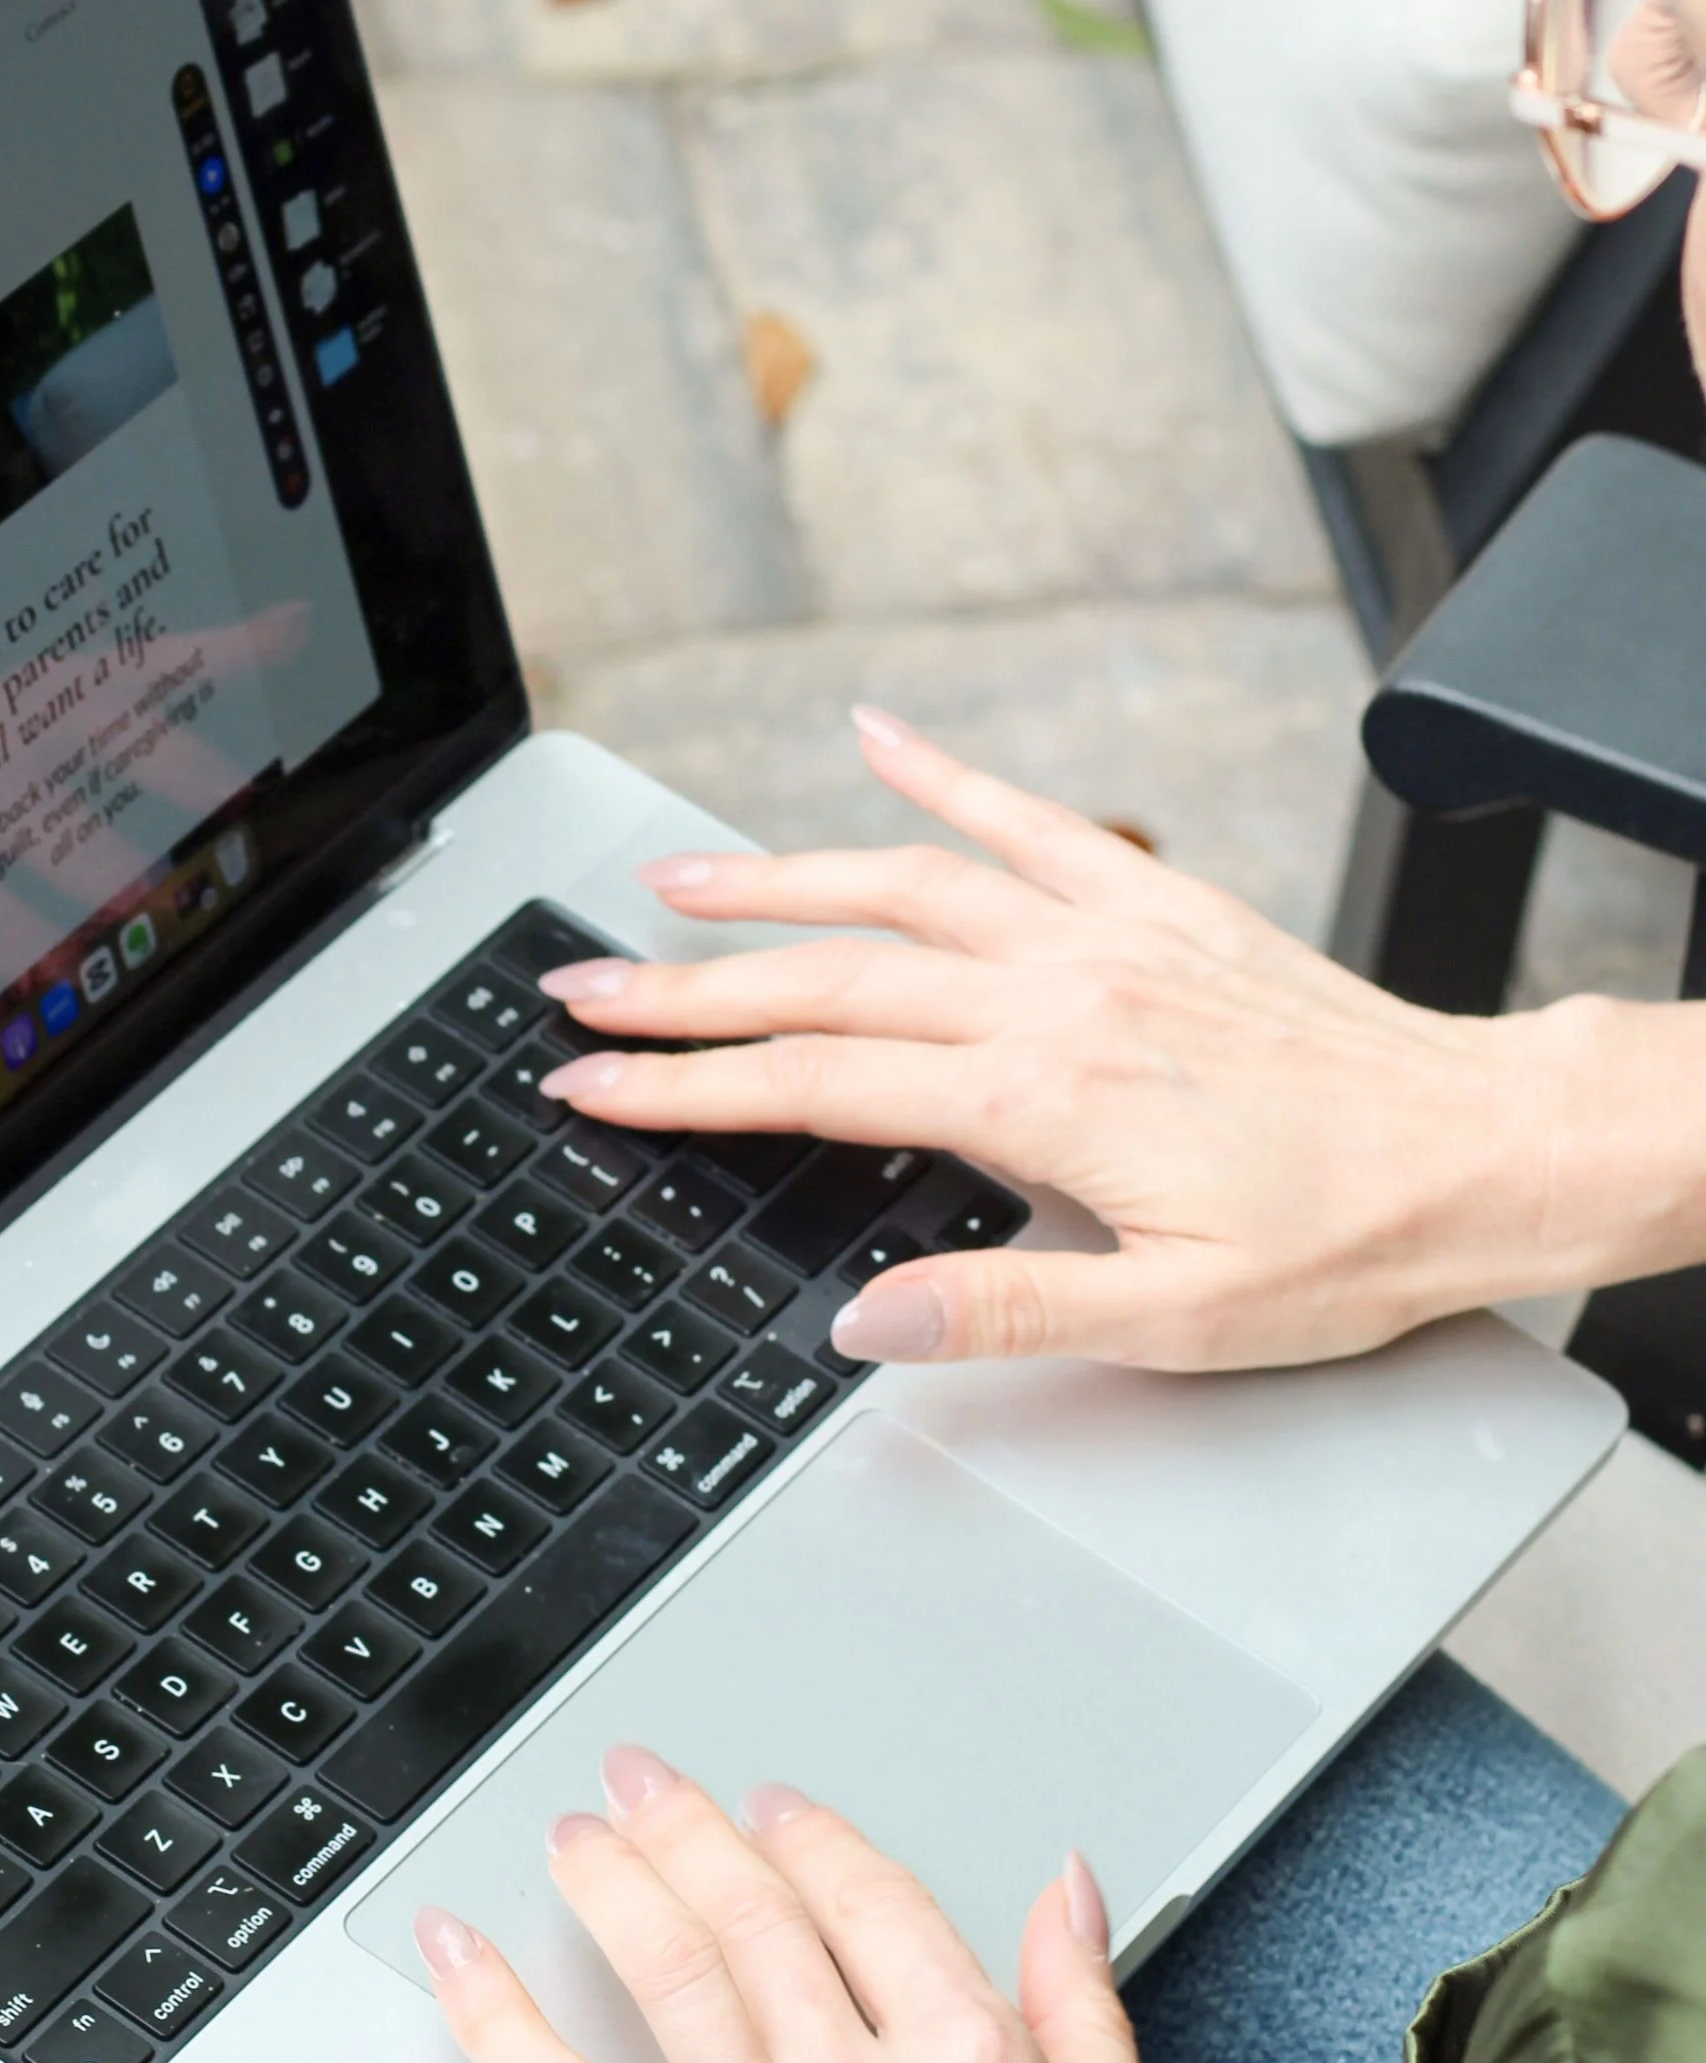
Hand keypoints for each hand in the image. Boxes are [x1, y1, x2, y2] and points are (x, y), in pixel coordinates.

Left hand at [416, 1753, 1213, 2062]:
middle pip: (748, 1914)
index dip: (806, 1834)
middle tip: (636, 1783)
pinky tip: (461, 1961)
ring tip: (569, 1836)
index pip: (866, 1896)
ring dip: (604, 1882)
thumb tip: (1068, 1890)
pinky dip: (500, 2022)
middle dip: (682, 1824)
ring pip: (662, 1974)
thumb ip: (1088, 2016)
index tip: (770, 1808)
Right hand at [533, 712, 1670, 1373]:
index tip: (595, 1085)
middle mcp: (1058, 994)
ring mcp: (1106, 935)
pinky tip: (881, 736)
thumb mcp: (1170, 1321)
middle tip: (582, 990)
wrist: (1484, 1148)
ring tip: (674, 880)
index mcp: (1043, 1098)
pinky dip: (948, 774)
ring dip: (775, 880)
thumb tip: (863, 1316)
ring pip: (901, 886)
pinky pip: (1033, 820)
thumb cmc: (1347, 1238)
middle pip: (827, 979)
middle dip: (685, 987)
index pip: (816, 1083)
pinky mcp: (1158, 906)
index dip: (687, 1087)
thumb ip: (1003, 1314)